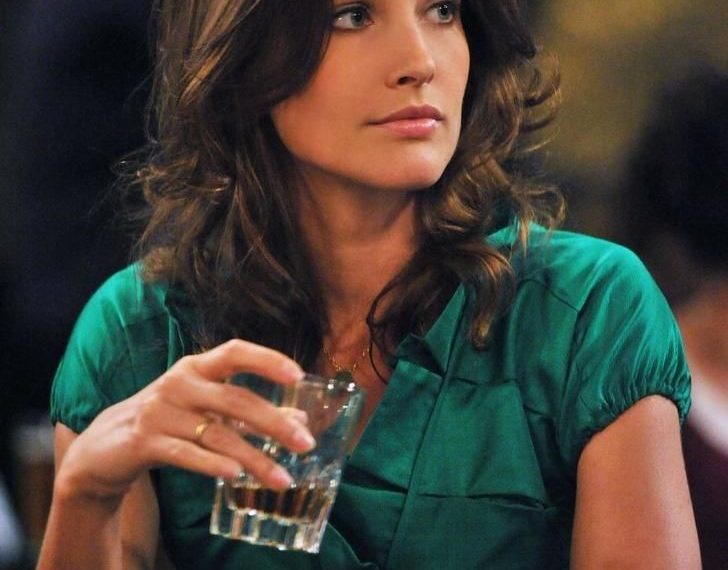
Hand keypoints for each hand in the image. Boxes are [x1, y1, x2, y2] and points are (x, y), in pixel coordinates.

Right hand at [55, 339, 314, 501]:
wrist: (107, 445)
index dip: (267, 360)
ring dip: (255, 458)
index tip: (298, 375)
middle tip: (306, 444)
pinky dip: (213, 464)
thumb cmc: (170, 420)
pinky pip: (186, 453)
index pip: (235, 352)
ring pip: (217, 434)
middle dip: (274, 423)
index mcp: (197, 368)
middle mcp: (179, 383)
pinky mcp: (145, 441)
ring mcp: (160, 411)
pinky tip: (237, 475)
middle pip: (235, 400)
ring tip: (283, 478)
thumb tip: (300, 420)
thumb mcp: (208, 410)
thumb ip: (250, 413)